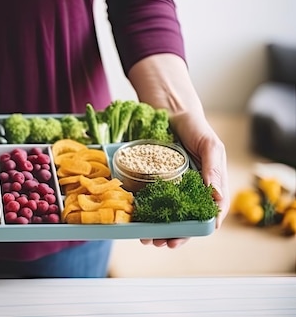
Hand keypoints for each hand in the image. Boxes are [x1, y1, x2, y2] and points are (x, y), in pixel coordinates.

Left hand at [140, 110, 229, 247]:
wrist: (172, 110)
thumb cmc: (196, 128)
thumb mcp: (210, 145)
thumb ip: (214, 169)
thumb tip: (216, 197)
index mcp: (210, 186)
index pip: (207, 215)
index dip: (195, 230)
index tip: (180, 239)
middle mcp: (192, 189)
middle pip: (185, 219)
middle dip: (173, 235)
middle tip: (159, 244)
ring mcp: (173, 185)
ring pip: (167, 214)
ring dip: (158, 229)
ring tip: (147, 239)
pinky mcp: (156, 179)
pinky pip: (151, 198)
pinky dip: (146, 211)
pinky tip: (138, 220)